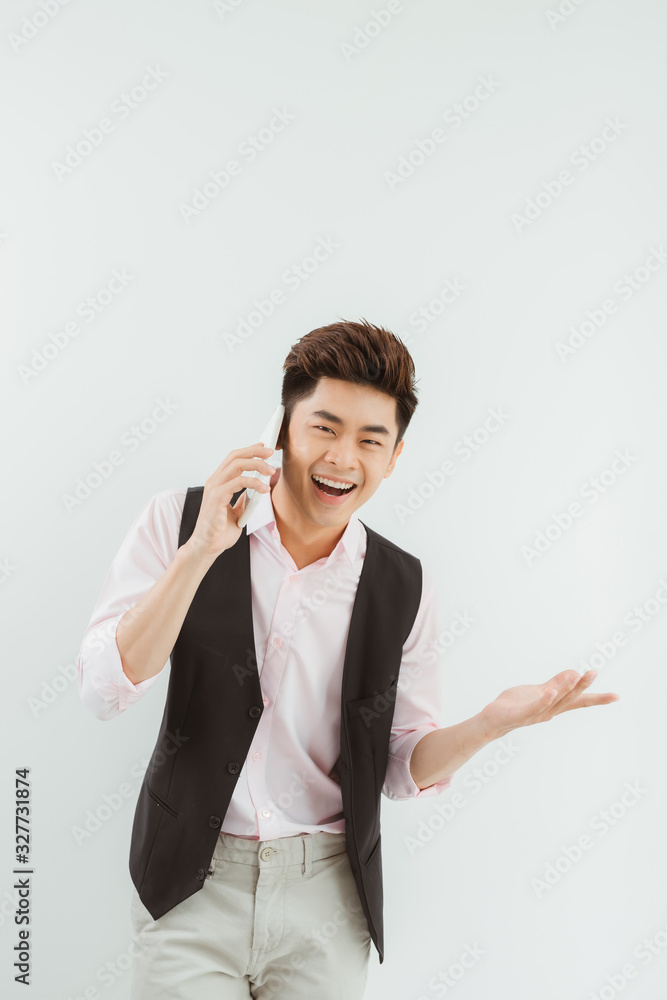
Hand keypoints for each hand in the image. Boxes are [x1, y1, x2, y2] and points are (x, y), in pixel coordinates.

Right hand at [185, 442, 276, 561]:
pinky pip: (238, 482)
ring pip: (237, 465)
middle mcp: (214, 482)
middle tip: (271, 452)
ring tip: (271, 471)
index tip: (264, 448)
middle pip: (235, 457)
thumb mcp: (236, 512)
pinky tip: (264, 489)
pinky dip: (254, 483)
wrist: (208, 547)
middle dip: (255, 452)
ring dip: (257, 465)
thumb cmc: (219, 532)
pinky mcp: (216, 497)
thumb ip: (243, 500)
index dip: (249, 451)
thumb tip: (254, 491)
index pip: (233, 459)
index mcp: (218, 483)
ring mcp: (214, 488)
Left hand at [478, 669, 620, 740]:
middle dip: (581, 686)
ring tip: (576, 676)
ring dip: (565, 689)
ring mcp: (535, 714)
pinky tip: (550, 692)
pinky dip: (543, 700)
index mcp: (554, 705)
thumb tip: (574, 673)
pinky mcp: (520, 714)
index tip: (616, 696)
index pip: (579, 701)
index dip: (597, 699)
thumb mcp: (539, 692)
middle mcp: (549, 712)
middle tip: (594, 673)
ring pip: (554, 701)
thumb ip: (555, 683)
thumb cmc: (516, 705)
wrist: (493, 720)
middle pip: (569, 698)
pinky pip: (533, 707)